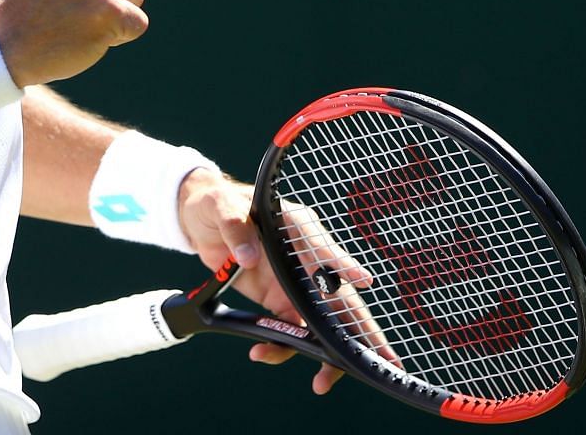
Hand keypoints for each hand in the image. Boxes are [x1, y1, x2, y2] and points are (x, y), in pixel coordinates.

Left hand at [178, 171, 399, 394]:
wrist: (201, 221)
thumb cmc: (219, 203)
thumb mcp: (220, 207)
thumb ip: (235, 228)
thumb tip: (248, 257)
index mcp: (298, 228)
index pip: (324, 248)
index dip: (343, 265)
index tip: (362, 280)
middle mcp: (304, 259)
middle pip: (338, 297)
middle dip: (361, 330)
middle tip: (384, 359)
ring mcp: (293, 284)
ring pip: (319, 323)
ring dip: (324, 353)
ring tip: (321, 383)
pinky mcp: (277, 302)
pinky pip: (288, 330)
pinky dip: (281, 347)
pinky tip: (263, 354)